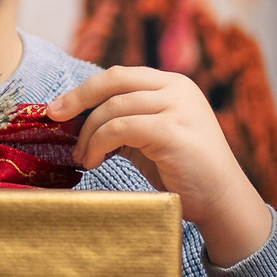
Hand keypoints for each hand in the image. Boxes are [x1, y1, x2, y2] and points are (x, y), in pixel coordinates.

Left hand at [47, 66, 271, 264]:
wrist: (222, 201)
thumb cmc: (184, 173)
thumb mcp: (151, 138)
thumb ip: (126, 122)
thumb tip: (79, 118)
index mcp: (173, 85)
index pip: (120, 75)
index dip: (86, 90)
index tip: (59, 108)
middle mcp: (177, 89)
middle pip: (114, 80)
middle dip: (78, 98)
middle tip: (54, 117)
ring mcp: (177, 107)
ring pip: (114, 107)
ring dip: (88, 133)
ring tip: (82, 157)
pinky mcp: (172, 131)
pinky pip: (120, 128)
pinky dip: (99, 144)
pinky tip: (94, 161)